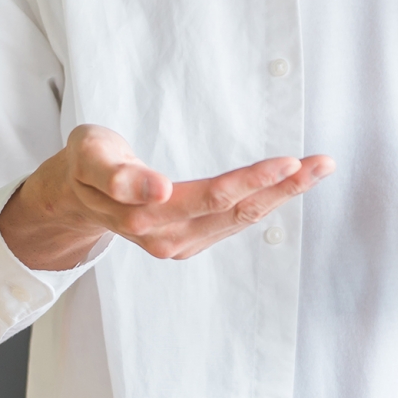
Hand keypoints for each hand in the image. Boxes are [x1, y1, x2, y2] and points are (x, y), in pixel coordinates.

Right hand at [0, 123, 334, 270]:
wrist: (73, 195)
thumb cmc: (87, 163)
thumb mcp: (90, 154)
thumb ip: (116, 171)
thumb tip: (154, 189)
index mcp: (145, 212)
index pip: (212, 196)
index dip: (253, 180)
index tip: (290, 163)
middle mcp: (167, 235)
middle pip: (236, 210)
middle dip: (284, 187)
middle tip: (324, 164)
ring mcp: (179, 243)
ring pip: (241, 218)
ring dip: (284, 196)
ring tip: (319, 169)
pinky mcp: (188, 241)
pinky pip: (235, 222)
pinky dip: (266, 203)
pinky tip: (289, 187)